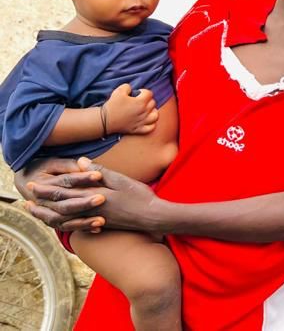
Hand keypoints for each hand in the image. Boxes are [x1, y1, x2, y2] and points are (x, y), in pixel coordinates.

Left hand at [28, 161, 158, 233]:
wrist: (152, 217)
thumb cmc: (140, 196)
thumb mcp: (121, 180)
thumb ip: (100, 172)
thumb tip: (81, 162)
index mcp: (94, 196)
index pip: (65, 191)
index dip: (48, 188)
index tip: (34, 184)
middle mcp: (90, 210)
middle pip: (61, 206)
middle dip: (44, 202)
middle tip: (28, 199)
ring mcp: (95, 219)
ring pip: (66, 218)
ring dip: (50, 214)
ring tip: (39, 212)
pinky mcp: (101, 224)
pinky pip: (77, 225)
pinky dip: (66, 223)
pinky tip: (63, 221)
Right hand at [104, 83, 157, 134]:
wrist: (104, 120)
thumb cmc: (112, 105)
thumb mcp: (118, 91)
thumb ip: (127, 87)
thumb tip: (131, 89)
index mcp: (141, 102)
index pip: (149, 93)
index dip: (143, 91)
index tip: (137, 93)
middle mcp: (144, 112)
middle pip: (153, 103)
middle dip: (147, 100)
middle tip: (139, 101)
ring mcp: (142, 122)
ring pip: (155, 116)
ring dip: (152, 111)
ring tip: (146, 110)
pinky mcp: (138, 130)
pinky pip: (151, 128)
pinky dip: (151, 124)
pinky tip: (146, 121)